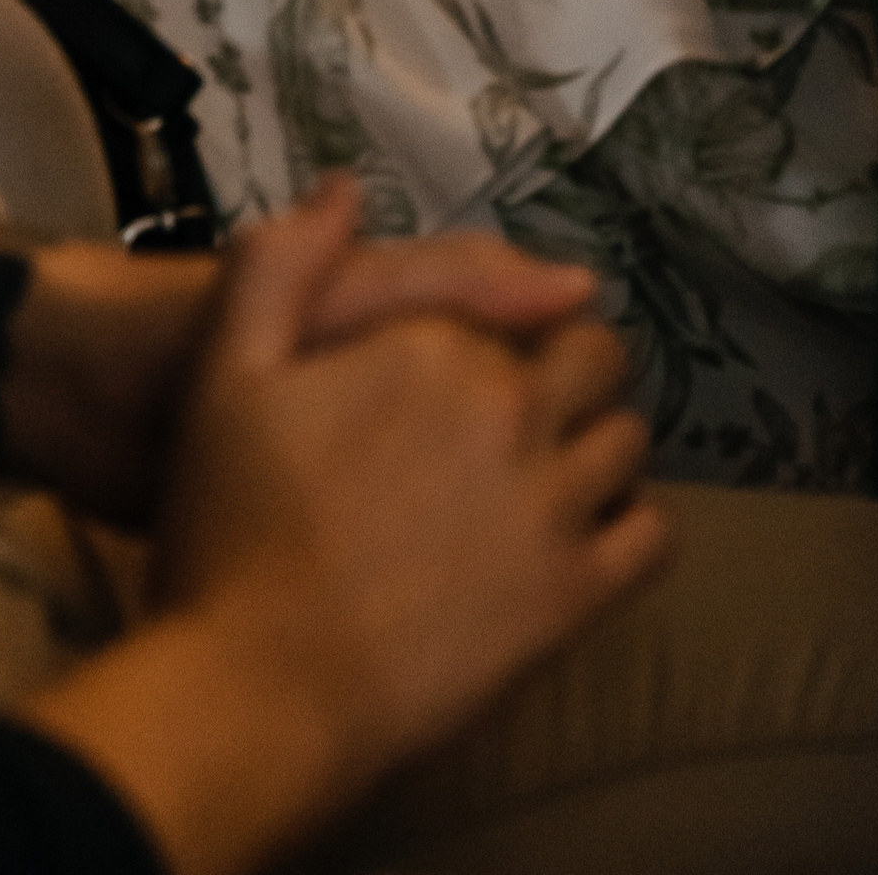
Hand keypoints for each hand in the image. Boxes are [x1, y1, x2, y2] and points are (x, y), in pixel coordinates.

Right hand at [24, 183, 665, 874]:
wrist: (252, 690)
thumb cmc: (231, 530)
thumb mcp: (225, 374)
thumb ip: (280, 264)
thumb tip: (346, 188)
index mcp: (436, 345)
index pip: (518, 303)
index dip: (506, 327)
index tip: (479, 360)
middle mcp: (511, 409)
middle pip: (594, 359)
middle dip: (573, 370)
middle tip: (532, 410)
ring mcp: (551, 503)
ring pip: (630, 440)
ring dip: (602, 441)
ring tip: (560, 469)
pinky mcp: (572, 596)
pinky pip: (653, 537)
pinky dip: (636, 524)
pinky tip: (592, 535)